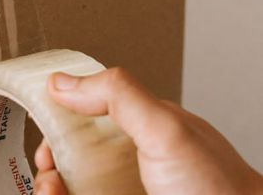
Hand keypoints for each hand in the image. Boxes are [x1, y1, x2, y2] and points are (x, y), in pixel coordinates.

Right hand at [33, 67, 262, 194]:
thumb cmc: (220, 192)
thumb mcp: (167, 130)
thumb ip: (118, 95)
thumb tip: (62, 81)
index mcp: (143, 132)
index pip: (89, 114)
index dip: (61, 119)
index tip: (44, 124)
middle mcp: (131, 165)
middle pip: (72, 155)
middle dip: (49, 159)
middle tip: (49, 166)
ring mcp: (122, 191)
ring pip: (69, 186)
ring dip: (47, 187)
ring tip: (51, 189)